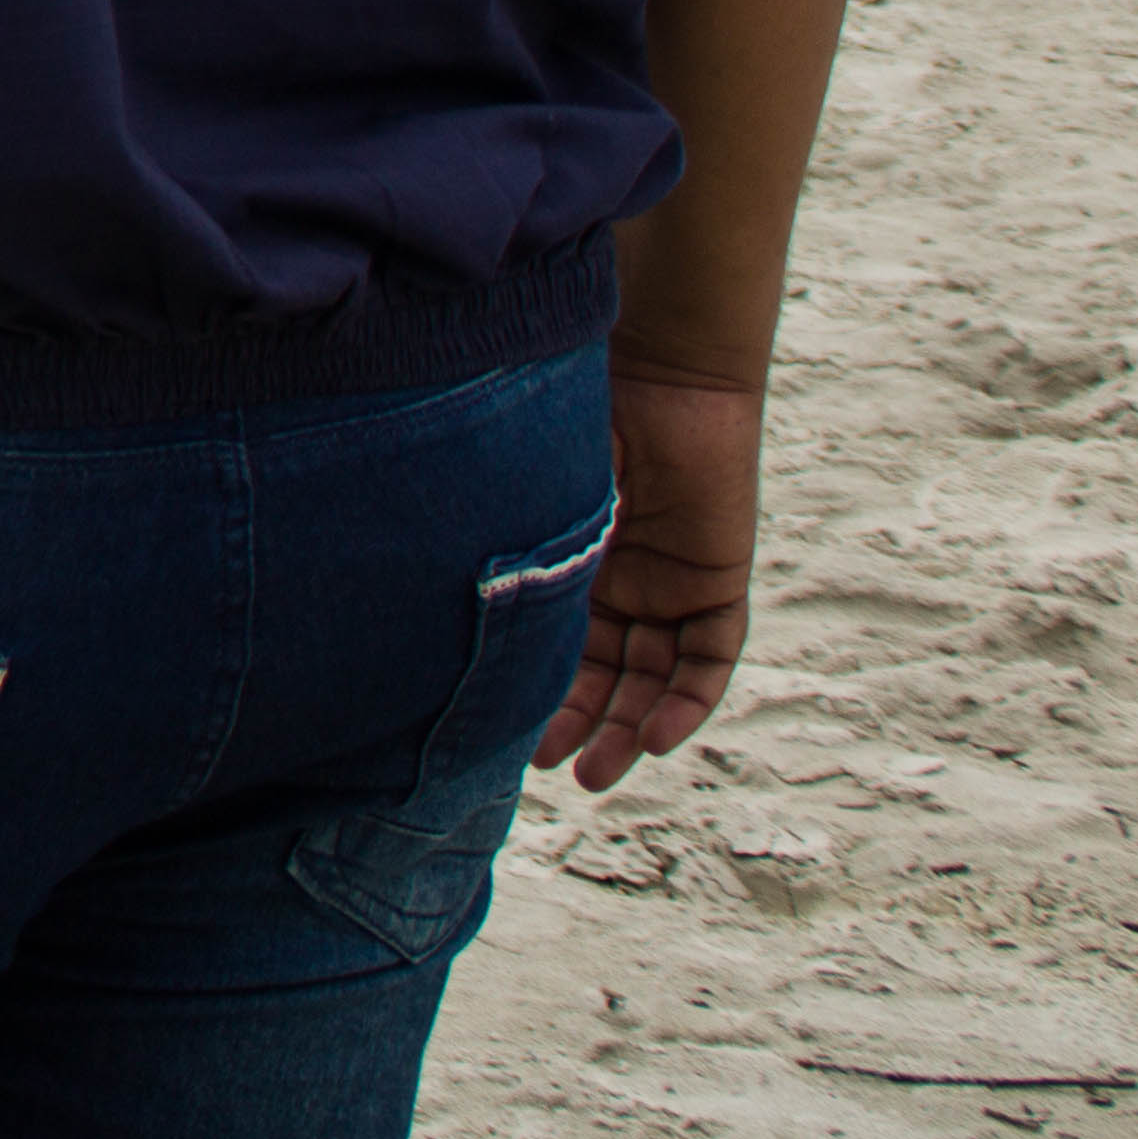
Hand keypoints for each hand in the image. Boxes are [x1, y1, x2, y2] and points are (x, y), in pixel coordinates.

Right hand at [535, 365, 761, 795]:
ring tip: (597, 772)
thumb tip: (418, 604)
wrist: (660, 366)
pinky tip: (656, 737)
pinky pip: (709, 658)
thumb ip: (502, 547)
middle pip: (604, 673)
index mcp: (569, 555)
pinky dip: (686, 700)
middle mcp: (620, 577)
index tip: (503, 737)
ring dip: (628, 728)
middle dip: (578, 724)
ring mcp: (673, 581)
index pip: (555, 643)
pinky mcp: (719, 579)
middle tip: (549, 766)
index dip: (535, 691)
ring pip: (653, 677)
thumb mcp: (527, 496)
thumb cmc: (571, 415)